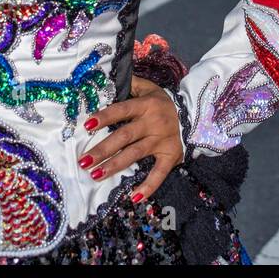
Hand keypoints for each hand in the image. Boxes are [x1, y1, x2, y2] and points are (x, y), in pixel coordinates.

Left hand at [79, 75, 182, 202]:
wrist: (195, 115)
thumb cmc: (163, 103)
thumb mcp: (150, 89)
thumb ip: (131, 84)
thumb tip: (108, 79)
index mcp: (146, 106)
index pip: (122, 110)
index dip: (105, 117)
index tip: (87, 125)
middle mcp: (153, 123)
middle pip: (124, 136)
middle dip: (103, 149)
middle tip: (83, 160)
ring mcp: (162, 141)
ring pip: (135, 154)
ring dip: (115, 165)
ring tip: (95, 175)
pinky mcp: (170, 156)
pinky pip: (159, 173)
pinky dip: (148, 186)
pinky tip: (134, 198)